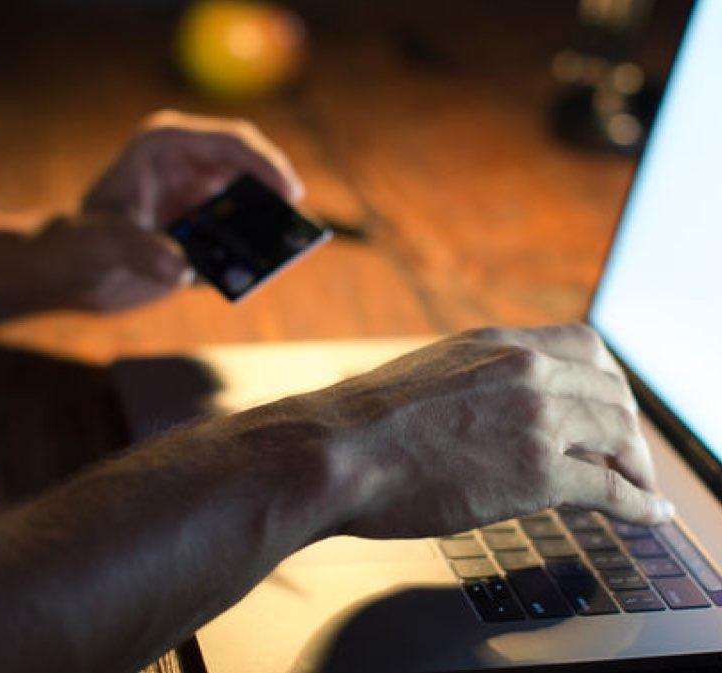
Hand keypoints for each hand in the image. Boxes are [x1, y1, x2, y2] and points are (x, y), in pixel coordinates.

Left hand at [44, 111, 302, 311]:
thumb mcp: (101, 245)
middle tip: (293, 234)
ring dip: (266, 234)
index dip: (265, 164)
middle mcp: (191, 166)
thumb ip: (139, 251)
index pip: (231, 142)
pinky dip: (251, 260)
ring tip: (278, 259)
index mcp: (166, 145)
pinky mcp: (208, 232)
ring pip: (252, 210)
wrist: (69, 272)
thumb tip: (180, 269)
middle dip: (274, 202)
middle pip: (252, 174)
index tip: (289, 193)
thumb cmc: (78, 245)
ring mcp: (202, 199)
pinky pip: (241, 243)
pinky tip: (251, 277)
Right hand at [287, 324, 673, 538]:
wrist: (333, 452)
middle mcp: (524, 371)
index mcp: (494, 344)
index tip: (607, 407)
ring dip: (638, 467)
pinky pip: (611, 488)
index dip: (606, 382)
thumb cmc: (356, 427)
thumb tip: (475, 410)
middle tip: (628, 458)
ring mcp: (535, 419)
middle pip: (612, 392)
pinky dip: (639, 505)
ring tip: (640, 490)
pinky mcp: (537, 473)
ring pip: (620, 436)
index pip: (584, 347)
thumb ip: (466, 383)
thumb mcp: (422, 377)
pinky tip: (648, 516)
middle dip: (627, 429)